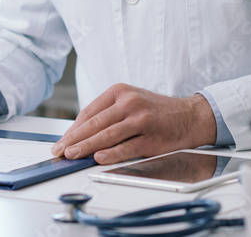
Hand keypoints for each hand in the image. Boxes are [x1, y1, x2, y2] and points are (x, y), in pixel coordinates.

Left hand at [51, 84, 216, 164]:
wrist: (190, 116)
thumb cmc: (156, 111)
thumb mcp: (131, 102)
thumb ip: (108, 114)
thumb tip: (81, 134)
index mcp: (120, 91)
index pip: (89, 111)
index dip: (73, 128)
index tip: (62, 140)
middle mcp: (129, 102)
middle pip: (95, 123)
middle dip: (74, 138)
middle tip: (60, 150)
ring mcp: (140, 119)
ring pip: (107, 134)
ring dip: (86, 147)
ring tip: (72, 155)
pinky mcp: (151, 136)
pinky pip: (127, 147)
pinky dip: (111, 153)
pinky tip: (99, 158)